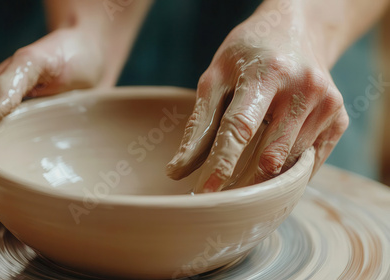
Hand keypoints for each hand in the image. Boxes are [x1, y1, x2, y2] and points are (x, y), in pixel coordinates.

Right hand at [0, 29, 104, 210]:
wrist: (96, 54)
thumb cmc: (66, 53)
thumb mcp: (36, 62)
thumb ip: (9, 86)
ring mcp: (19, 128)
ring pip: (0, 164)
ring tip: (8, 208)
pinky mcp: (39, 136)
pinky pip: (24, 162)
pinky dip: (19, 180)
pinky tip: (27, 196)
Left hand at [166, 8, 348, 192]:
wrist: (297, 31)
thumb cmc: (249, 55)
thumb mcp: (217, 77)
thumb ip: (199, 123)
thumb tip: (178, 170)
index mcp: (268, 73)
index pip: (240, 128)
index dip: (220, 164)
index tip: (204, 193)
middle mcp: (304, 89)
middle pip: (270, 156)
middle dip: (243, 181)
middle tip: (221, 192)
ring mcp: (328, 105)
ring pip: (288, 164)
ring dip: (264, 173)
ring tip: (247, 158)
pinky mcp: (339, 120)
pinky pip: (308, 163)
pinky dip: (286, 168)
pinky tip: (272, 153)